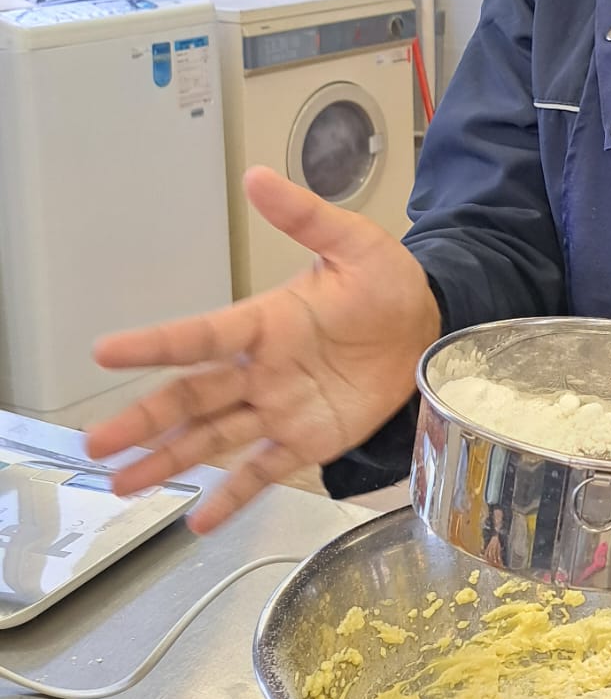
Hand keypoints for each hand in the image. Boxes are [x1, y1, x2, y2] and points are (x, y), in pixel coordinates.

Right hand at [85, 166, 441, 533]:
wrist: (427, 328)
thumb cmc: (386, 284)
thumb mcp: (353, 243)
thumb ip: (306, 216)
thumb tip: (259, 177)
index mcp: (265, 323)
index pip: (200, 336)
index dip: (155, 344)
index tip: (106, 351)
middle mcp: (260, 370)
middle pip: (191, 397)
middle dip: (143, 420)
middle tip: (96, 442)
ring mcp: (279, 408)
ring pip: (212, 438)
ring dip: (167, 461)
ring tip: (121, 485)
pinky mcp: (306, 440)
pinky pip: (263, 471)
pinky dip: (231, 497)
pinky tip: (198, 521)